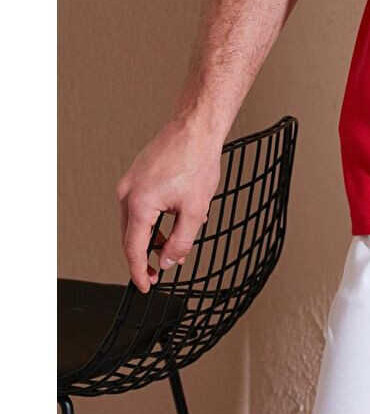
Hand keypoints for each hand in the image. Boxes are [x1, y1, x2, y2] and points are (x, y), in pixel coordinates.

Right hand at [116, 117, 223, 292]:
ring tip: (175, 242)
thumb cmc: (196, 160)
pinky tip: (174, 217)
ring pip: (136, 221)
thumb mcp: (195, 209)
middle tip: (161, 269)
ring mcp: (130, 181)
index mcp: (139, 204)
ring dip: (152, 235)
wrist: (196, 127)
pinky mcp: (137, 174)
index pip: (133, 249)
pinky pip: (140, 204)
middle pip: (131, 236)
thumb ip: (181, 241)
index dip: (140, 272)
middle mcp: (128, 192)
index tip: (146, 286)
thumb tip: (169, 260)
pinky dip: (153, 217)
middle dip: (146, 256)